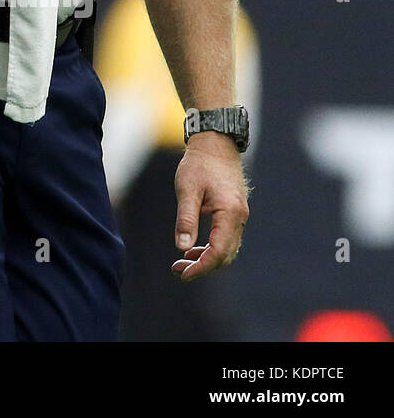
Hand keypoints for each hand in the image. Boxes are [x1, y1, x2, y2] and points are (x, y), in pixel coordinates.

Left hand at [170, 132, 248, 281]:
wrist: (215, 143)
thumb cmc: (199, 164)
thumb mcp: (187, 189)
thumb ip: (186, 218)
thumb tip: (182, 247)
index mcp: (230, 213)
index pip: (218, 252)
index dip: (201, 267)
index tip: (183, 274)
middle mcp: (239, 218)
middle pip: (225, 255)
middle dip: (202, 267)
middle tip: (177, 270)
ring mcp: (239, 216)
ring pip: (227, 249)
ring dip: (207, 259)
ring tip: (182, 262)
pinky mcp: (234, 212)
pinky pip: (226, 238)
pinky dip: (211, 248)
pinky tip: (193, 248)